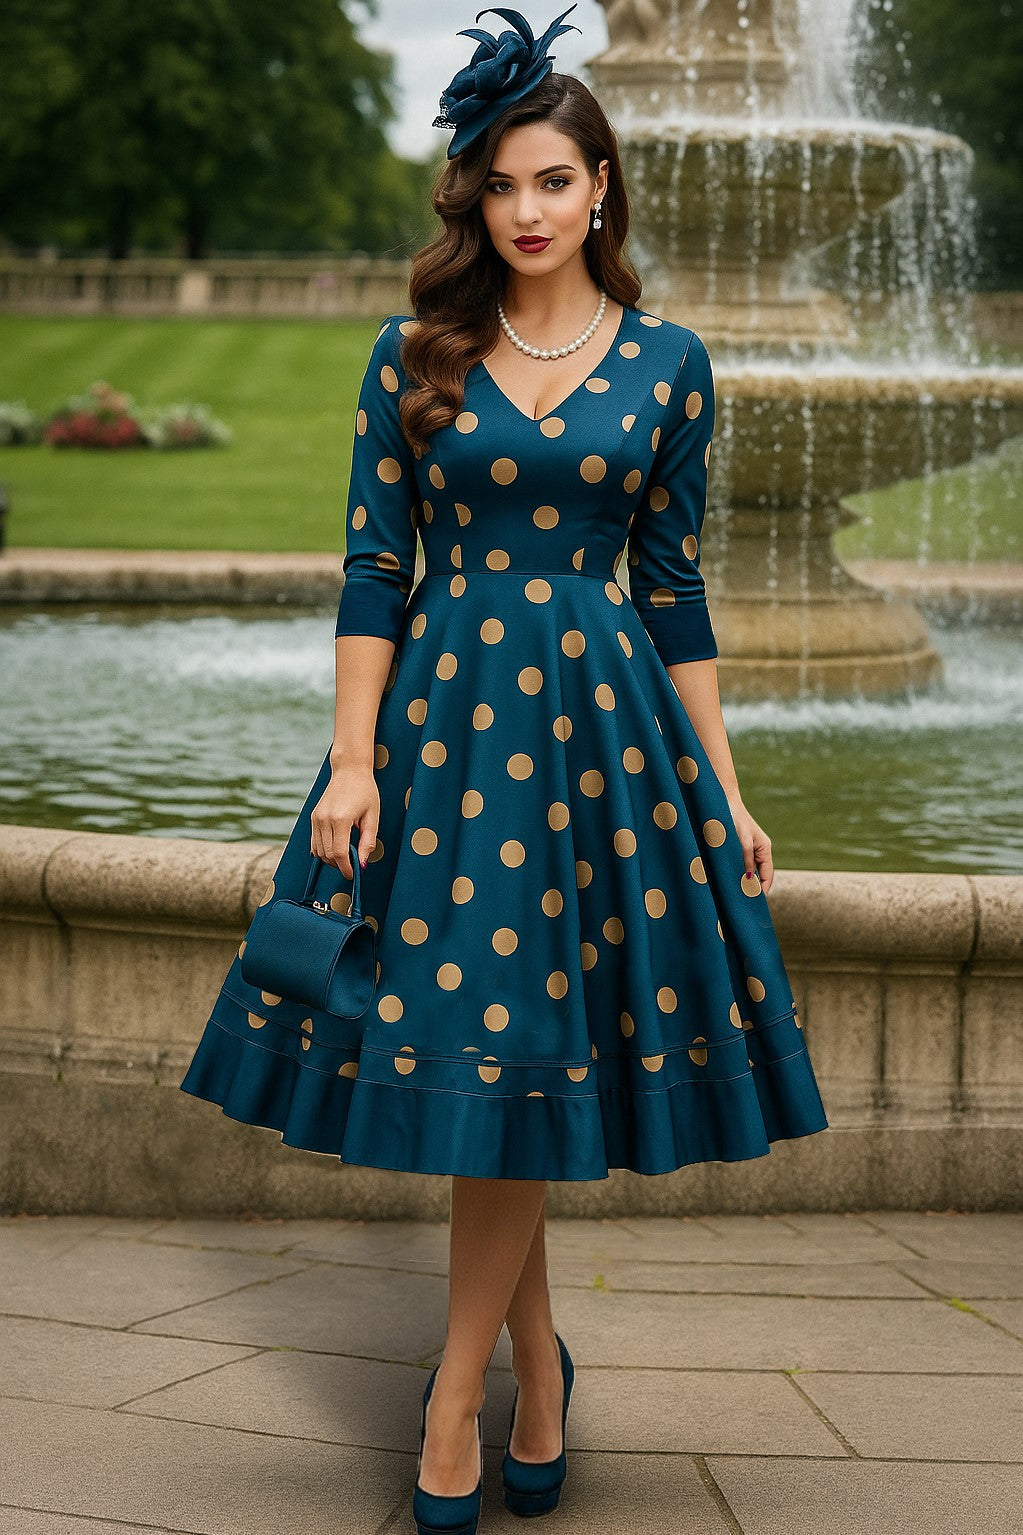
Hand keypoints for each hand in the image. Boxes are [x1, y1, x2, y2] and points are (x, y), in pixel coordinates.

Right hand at [310, 764, 378, 879]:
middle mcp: (324, 819)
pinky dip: (323, 851)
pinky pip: (314, 842)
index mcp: (341, 818)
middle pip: (327, 855)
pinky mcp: (313, 817)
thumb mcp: (373, 817)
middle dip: (339, 865)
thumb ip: (368, 842)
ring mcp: (316, 818)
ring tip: (345, 856)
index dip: (345, 868)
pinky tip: (335, 849)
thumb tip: (363, 864)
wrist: (349, 770)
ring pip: (318, 851)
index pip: (339, 853)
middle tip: (353, 865)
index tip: (353, 875)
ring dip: (331, 859)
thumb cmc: (365, 791)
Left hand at [725, 792, 773, 893]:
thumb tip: (749, 879)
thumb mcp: (742, 840)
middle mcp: (759, 851)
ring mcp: (749, 850)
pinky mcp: (738, 849)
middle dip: (753, 888)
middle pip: (759, 876)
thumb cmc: (735, 818)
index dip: (762, 890)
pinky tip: (728, 882)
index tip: (754, 903)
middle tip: (744, 904)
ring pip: (749, 872)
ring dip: (743, 882)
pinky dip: (736, 874)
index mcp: (765, 849)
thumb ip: (747, 859)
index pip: (767, 875)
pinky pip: (740, 866)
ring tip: (736, 897)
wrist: (723, 802)